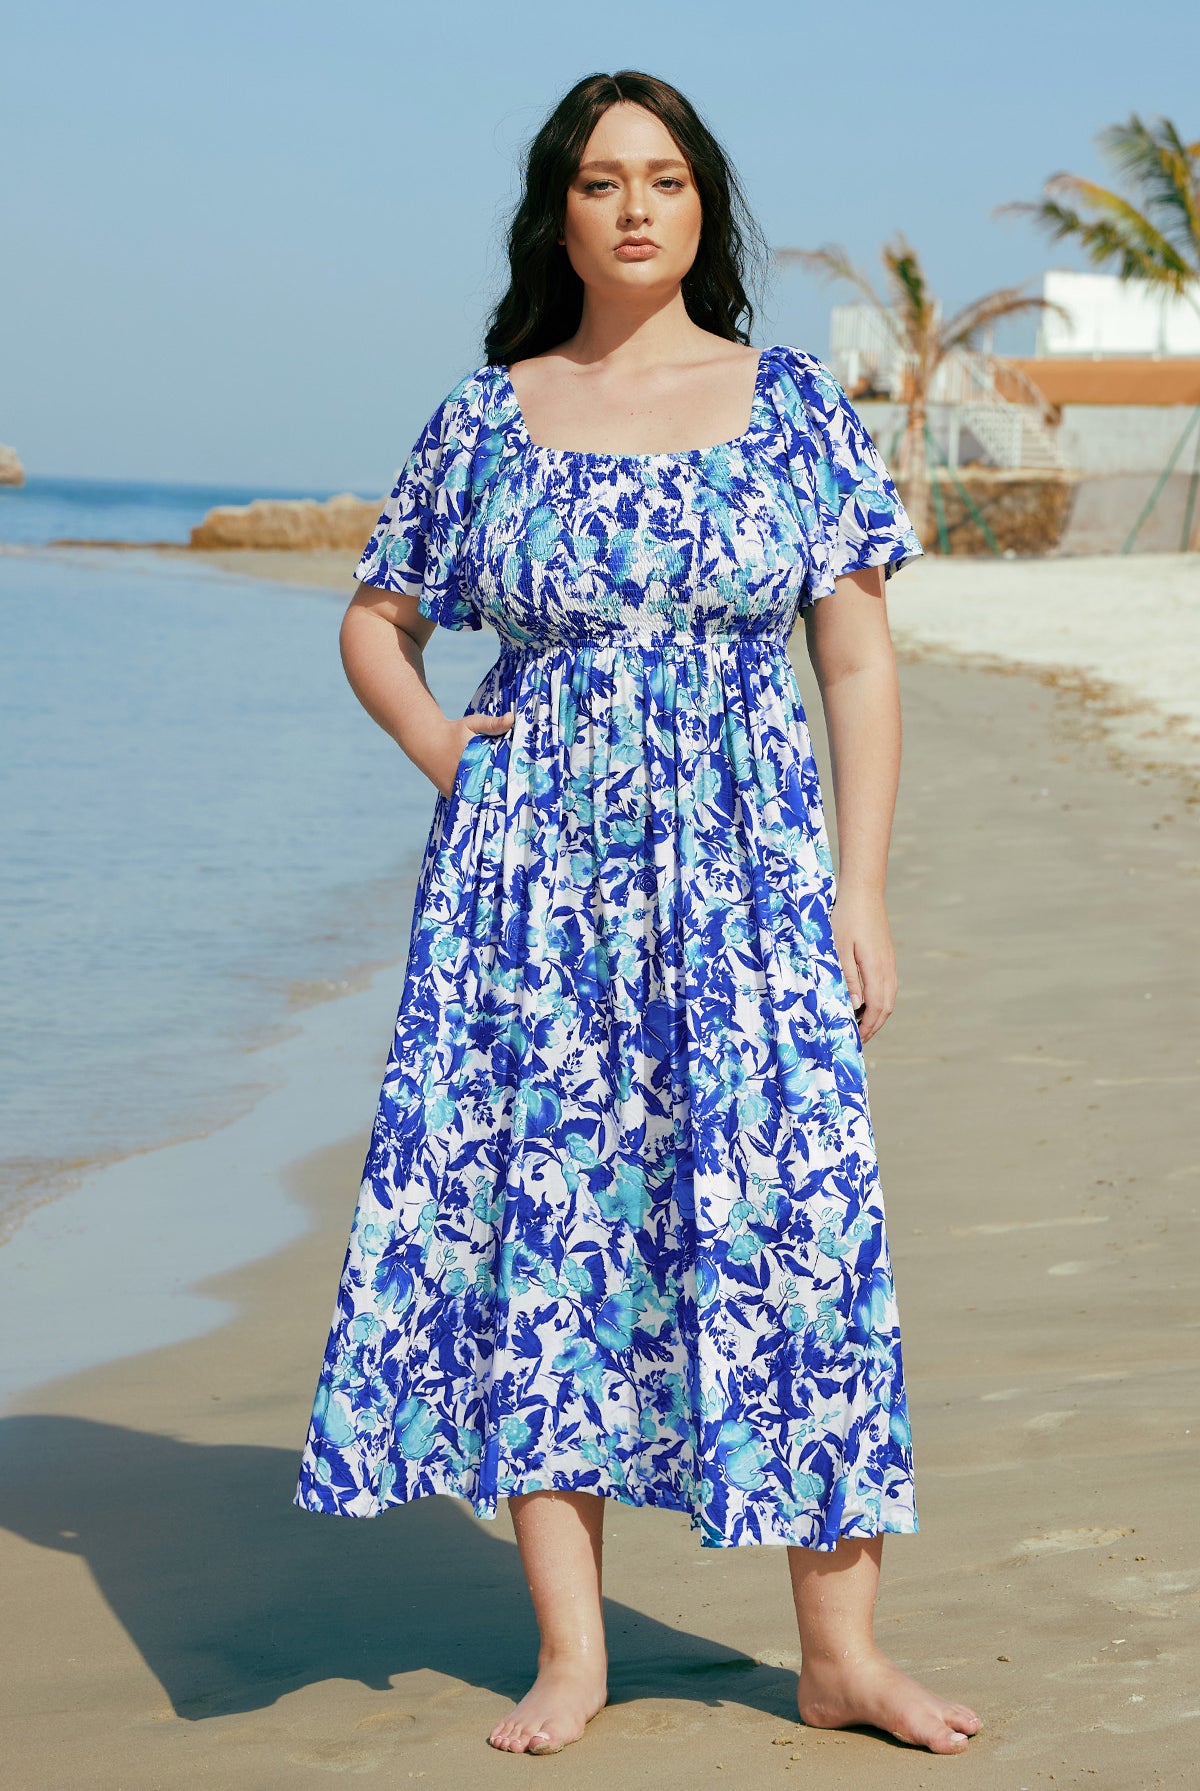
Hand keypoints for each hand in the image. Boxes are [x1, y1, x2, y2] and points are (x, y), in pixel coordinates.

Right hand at [433, 710, 513, 799]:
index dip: (510, 780)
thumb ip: (492, 724)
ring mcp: (457, 791)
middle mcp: (464, 781)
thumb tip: (512, 718)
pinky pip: (470, 802)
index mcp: (473, 764)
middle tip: (519, 793)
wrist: (427, 742)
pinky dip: (479, 801)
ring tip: (507, 799)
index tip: (521, 782)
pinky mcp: (452, 796)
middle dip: (503, 791)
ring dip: (491, 799)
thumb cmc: (453, 732)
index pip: (498, 778)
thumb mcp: (472, 724)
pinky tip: (491, 799)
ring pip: (480, 800)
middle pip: (490, 792)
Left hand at [829, 886, 896, 1043]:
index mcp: (876, 969)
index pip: (876, 1008)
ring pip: (889, 997)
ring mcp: (889, 962)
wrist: (864, 891)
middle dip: (874, 1025)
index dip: (868, 1027)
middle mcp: (887, 968)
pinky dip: (879, 1000)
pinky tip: (867, 1001)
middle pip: (886, 1006)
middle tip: (859, 1038)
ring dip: (877, 1014)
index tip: (857, 1040)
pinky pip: (888, 985)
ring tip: (861, 1024)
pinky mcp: (886, 955)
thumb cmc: (846, 918)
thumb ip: (848, 978)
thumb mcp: (839, 949)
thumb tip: (856, 1006)